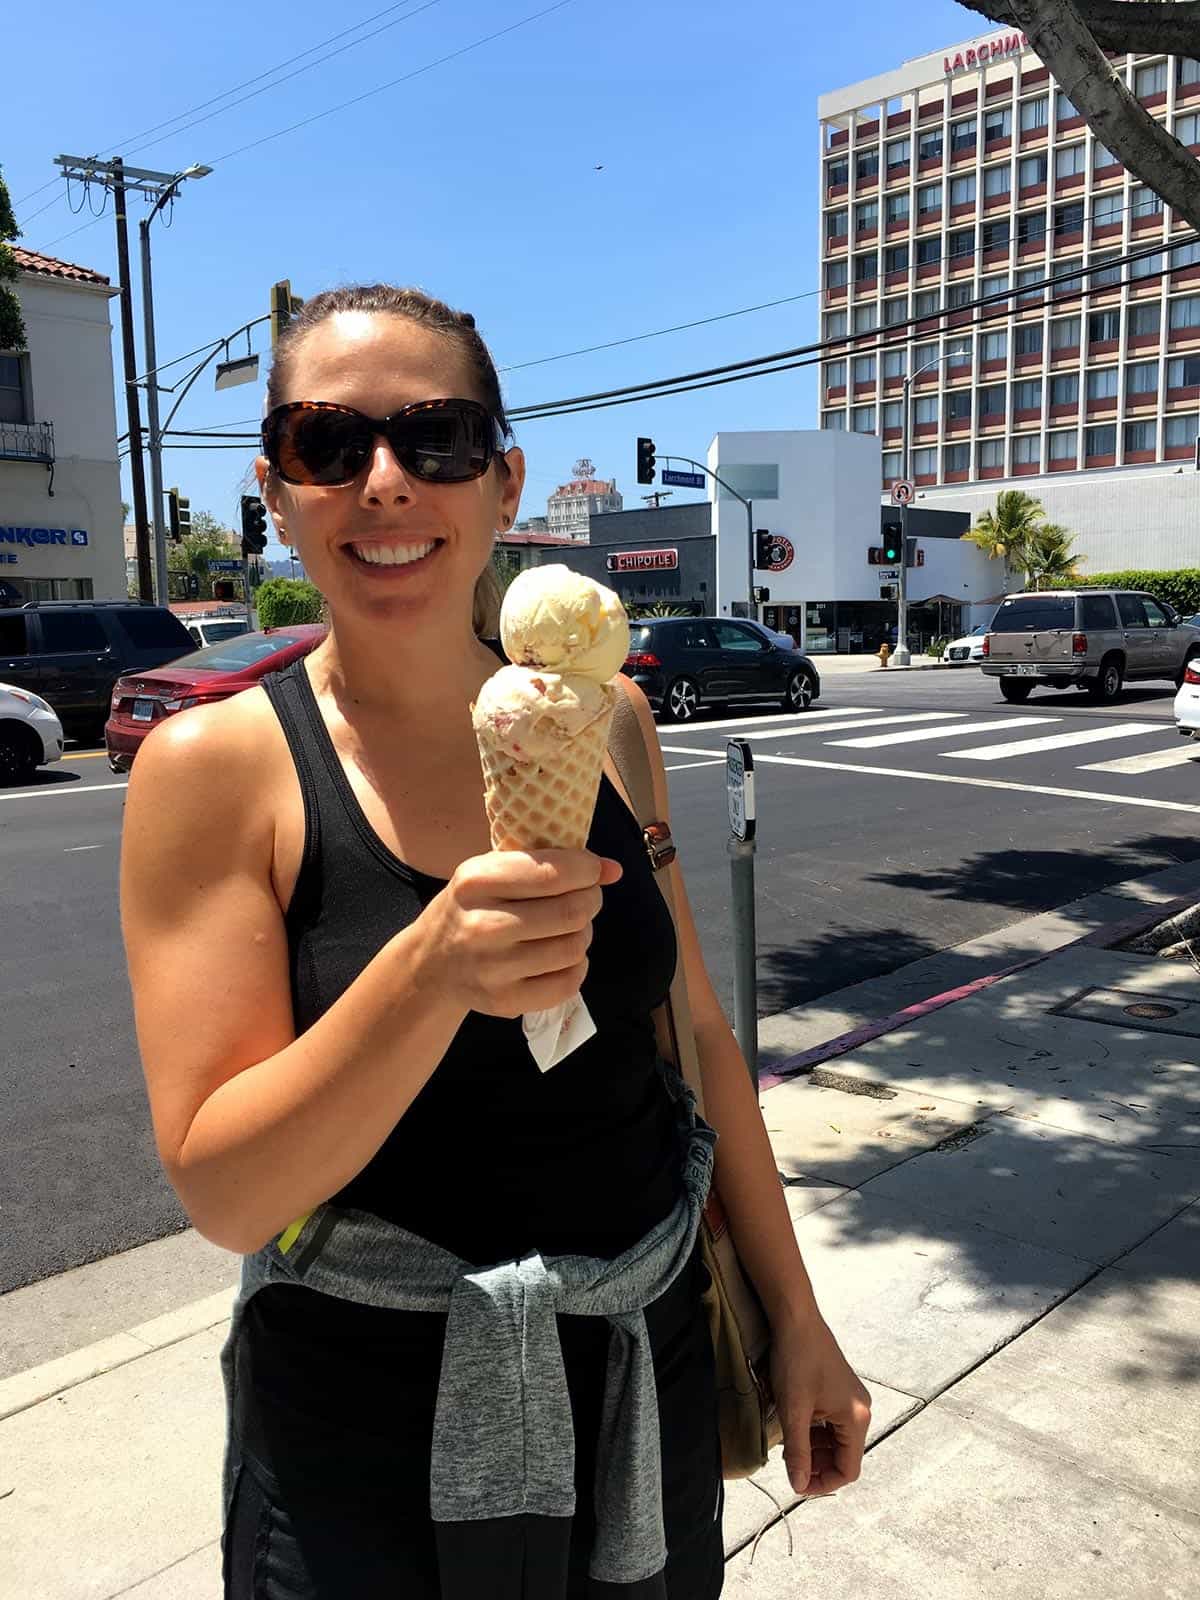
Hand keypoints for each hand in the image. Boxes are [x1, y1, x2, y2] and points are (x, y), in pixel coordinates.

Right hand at [419, 849, 622, 1019]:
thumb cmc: (472, 908)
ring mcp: (493, 968)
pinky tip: (563, 956)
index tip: (594, 870)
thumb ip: (548, 863)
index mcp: (476, 881)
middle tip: (586, 898)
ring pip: (573, 948)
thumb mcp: (491, 871)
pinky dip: (578, 966)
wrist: (431, 964)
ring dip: (584, 933)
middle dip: (591, 900)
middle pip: (571, 912)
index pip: (552, 873)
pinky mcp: (505, 1001)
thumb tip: (613, 869)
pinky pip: (568, 983)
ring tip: (570, 927)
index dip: (587, 869)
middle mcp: (483, 925)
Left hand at [769, 1314, 871, 1497]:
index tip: (797, 1484)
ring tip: (788, 1446)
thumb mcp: (793, 1410)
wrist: (795, 1318)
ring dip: (814, 1449)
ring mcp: (850, 1399)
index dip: (823, 1482)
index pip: (848, 1469)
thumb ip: (798, 1451)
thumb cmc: (797, 1358)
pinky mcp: (839, 1390)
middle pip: (843, 1455)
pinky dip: (814, 1432)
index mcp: (856, 1418)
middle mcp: (860, 1410)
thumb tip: (798, 1485)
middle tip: (788, 1465)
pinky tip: (794, 1427)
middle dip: (816, 1465)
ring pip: (835, 1440)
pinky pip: (831, 1423)